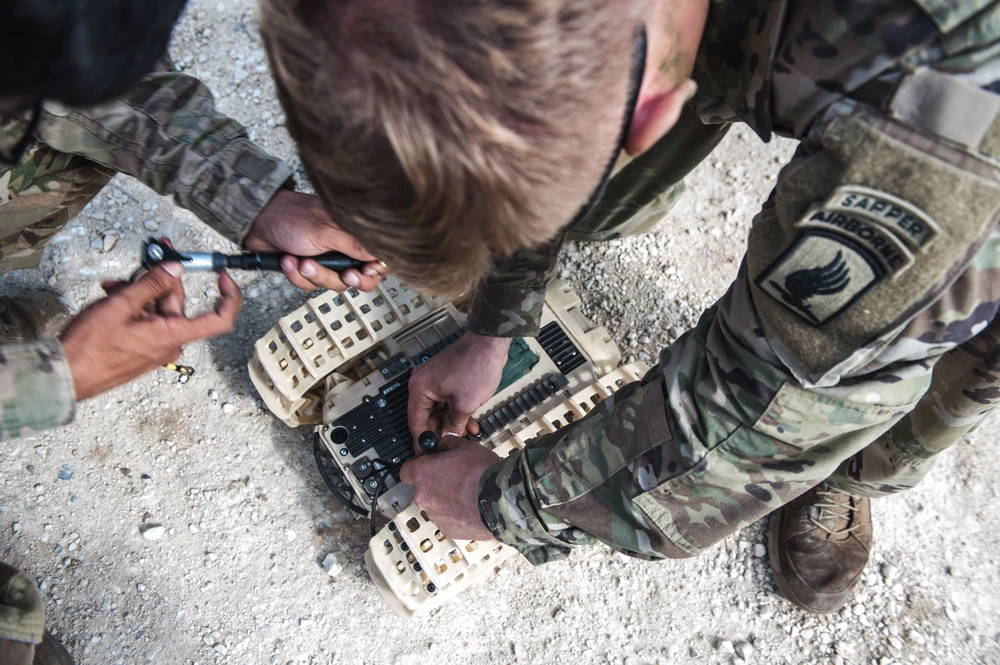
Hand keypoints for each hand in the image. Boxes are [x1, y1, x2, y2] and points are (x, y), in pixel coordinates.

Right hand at [60, 264, 241, 399]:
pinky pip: (147, 321)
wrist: (66, 375)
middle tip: (149, 257)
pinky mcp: (142, 348)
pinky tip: (113, 295)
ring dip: (139, 293)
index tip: (223, 276)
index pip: (220, 319)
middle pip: (177, 304)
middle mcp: (170, 343)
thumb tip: (175, 269)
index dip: (229, 296)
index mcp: (174, 335)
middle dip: (158, 281)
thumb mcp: (121, 306)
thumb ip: (151, 285)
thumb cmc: (90, 348)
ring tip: (114, 285)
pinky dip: (134, 307)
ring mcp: (156, 347)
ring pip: (157, 310)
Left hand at [243, 190, 386, 291]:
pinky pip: (311, 286)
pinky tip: (289, 261)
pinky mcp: (308, 270)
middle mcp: (343, 249)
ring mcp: (325, 261)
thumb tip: (379, 256)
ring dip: (316, 275)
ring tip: (301, 261)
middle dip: (347, 279)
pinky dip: (298, 276)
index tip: (367, 271)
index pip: (378, 257)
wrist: (256, 223)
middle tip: (344, 276)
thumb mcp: (325, 231)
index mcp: (352, 234)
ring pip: (334, 284)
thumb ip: (354, 245)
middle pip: (360, 278)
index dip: (377, 268)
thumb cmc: (290, 217)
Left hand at [399, 435, 498, 540]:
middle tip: (455, 478)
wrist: (500, 500)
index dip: (419, 467)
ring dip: (447, 500)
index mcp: (422, 474)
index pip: (406, 471)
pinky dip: (457, 514)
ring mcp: (435, 516)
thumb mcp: (465, 446)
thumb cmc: (482, 474)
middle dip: (436, 484)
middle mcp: (423, 497)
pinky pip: (448, 519)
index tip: (429, 465)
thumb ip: (448, 444)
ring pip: (436, 505)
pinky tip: (472, 506)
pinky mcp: (448, 530)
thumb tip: (444, 444)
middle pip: (422, 489)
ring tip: (468, 493)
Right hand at [407, 332, 510, 448]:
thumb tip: (447, 437)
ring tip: (465, 435)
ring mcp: (434, 379)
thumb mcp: (465, 404)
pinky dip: (455, 411)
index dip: (422, 440)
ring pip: (439, 409)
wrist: (490, 343)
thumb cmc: (476, 365)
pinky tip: (469, 422)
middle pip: (426, 415)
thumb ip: (454, 424)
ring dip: (451, 422)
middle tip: (449, 446)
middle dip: (440, 431)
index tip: (426, 453)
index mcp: (420, 387)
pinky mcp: (445, 377)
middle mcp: (422, 382)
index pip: (415, 421)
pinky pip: (446, 399)